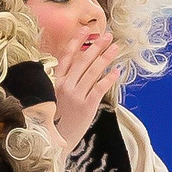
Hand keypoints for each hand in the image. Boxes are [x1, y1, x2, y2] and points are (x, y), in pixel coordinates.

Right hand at [50, 32, 120, 149]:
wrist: (55, 141)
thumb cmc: (56, 119)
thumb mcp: (54, 97)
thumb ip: (63, 81)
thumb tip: (76, 65)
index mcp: (56, 82)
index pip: (67, 57)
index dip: (77, 42)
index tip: (86, 30)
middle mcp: (65, 86)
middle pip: (82, 61)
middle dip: (96, 46)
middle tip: (107, 36)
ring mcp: (75, 96)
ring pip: (93, 71)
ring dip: (105, 57)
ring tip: (115, 48)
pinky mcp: (86, 106)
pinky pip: (99, 88)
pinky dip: (109, 78)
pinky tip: (117, 71)